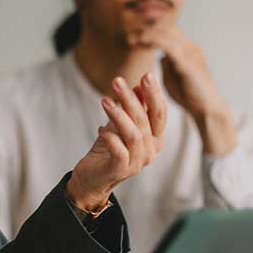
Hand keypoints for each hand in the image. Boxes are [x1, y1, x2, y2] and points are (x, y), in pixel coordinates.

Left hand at [68, 74, 164, 211]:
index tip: (147, 75)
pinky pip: (118, 150)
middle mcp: (150, 150)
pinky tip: (100, 128)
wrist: (94, 177)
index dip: (154, 94)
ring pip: (133, 134)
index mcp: (155, 138)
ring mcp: (137, 161)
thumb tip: (140, 85)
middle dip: (132, 99)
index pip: (159, 113)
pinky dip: (110, 137)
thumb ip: (133, 107)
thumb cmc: (109, 148)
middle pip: (145, 120)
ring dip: (118, 115)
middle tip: (117, 81)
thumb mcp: (121, 123)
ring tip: (104, 101)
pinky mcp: (121, 169)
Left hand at [128, 27, 236, 154]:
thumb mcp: (173, 77)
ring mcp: (190, 53)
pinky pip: (169, 46)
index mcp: (188, 49)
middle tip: (129, 37)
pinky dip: (153, 41)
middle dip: (146, 30)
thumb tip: (160, 57)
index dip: (149, 32)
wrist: (207, 109)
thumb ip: (167, 65)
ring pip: (166, 34)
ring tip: (132, 40)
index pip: (167, 32)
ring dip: (147, 34)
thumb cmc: (189, 95)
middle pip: (166, 29)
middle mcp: (190, 47)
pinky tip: (141, 42)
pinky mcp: (187, 64)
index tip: (132, 38)